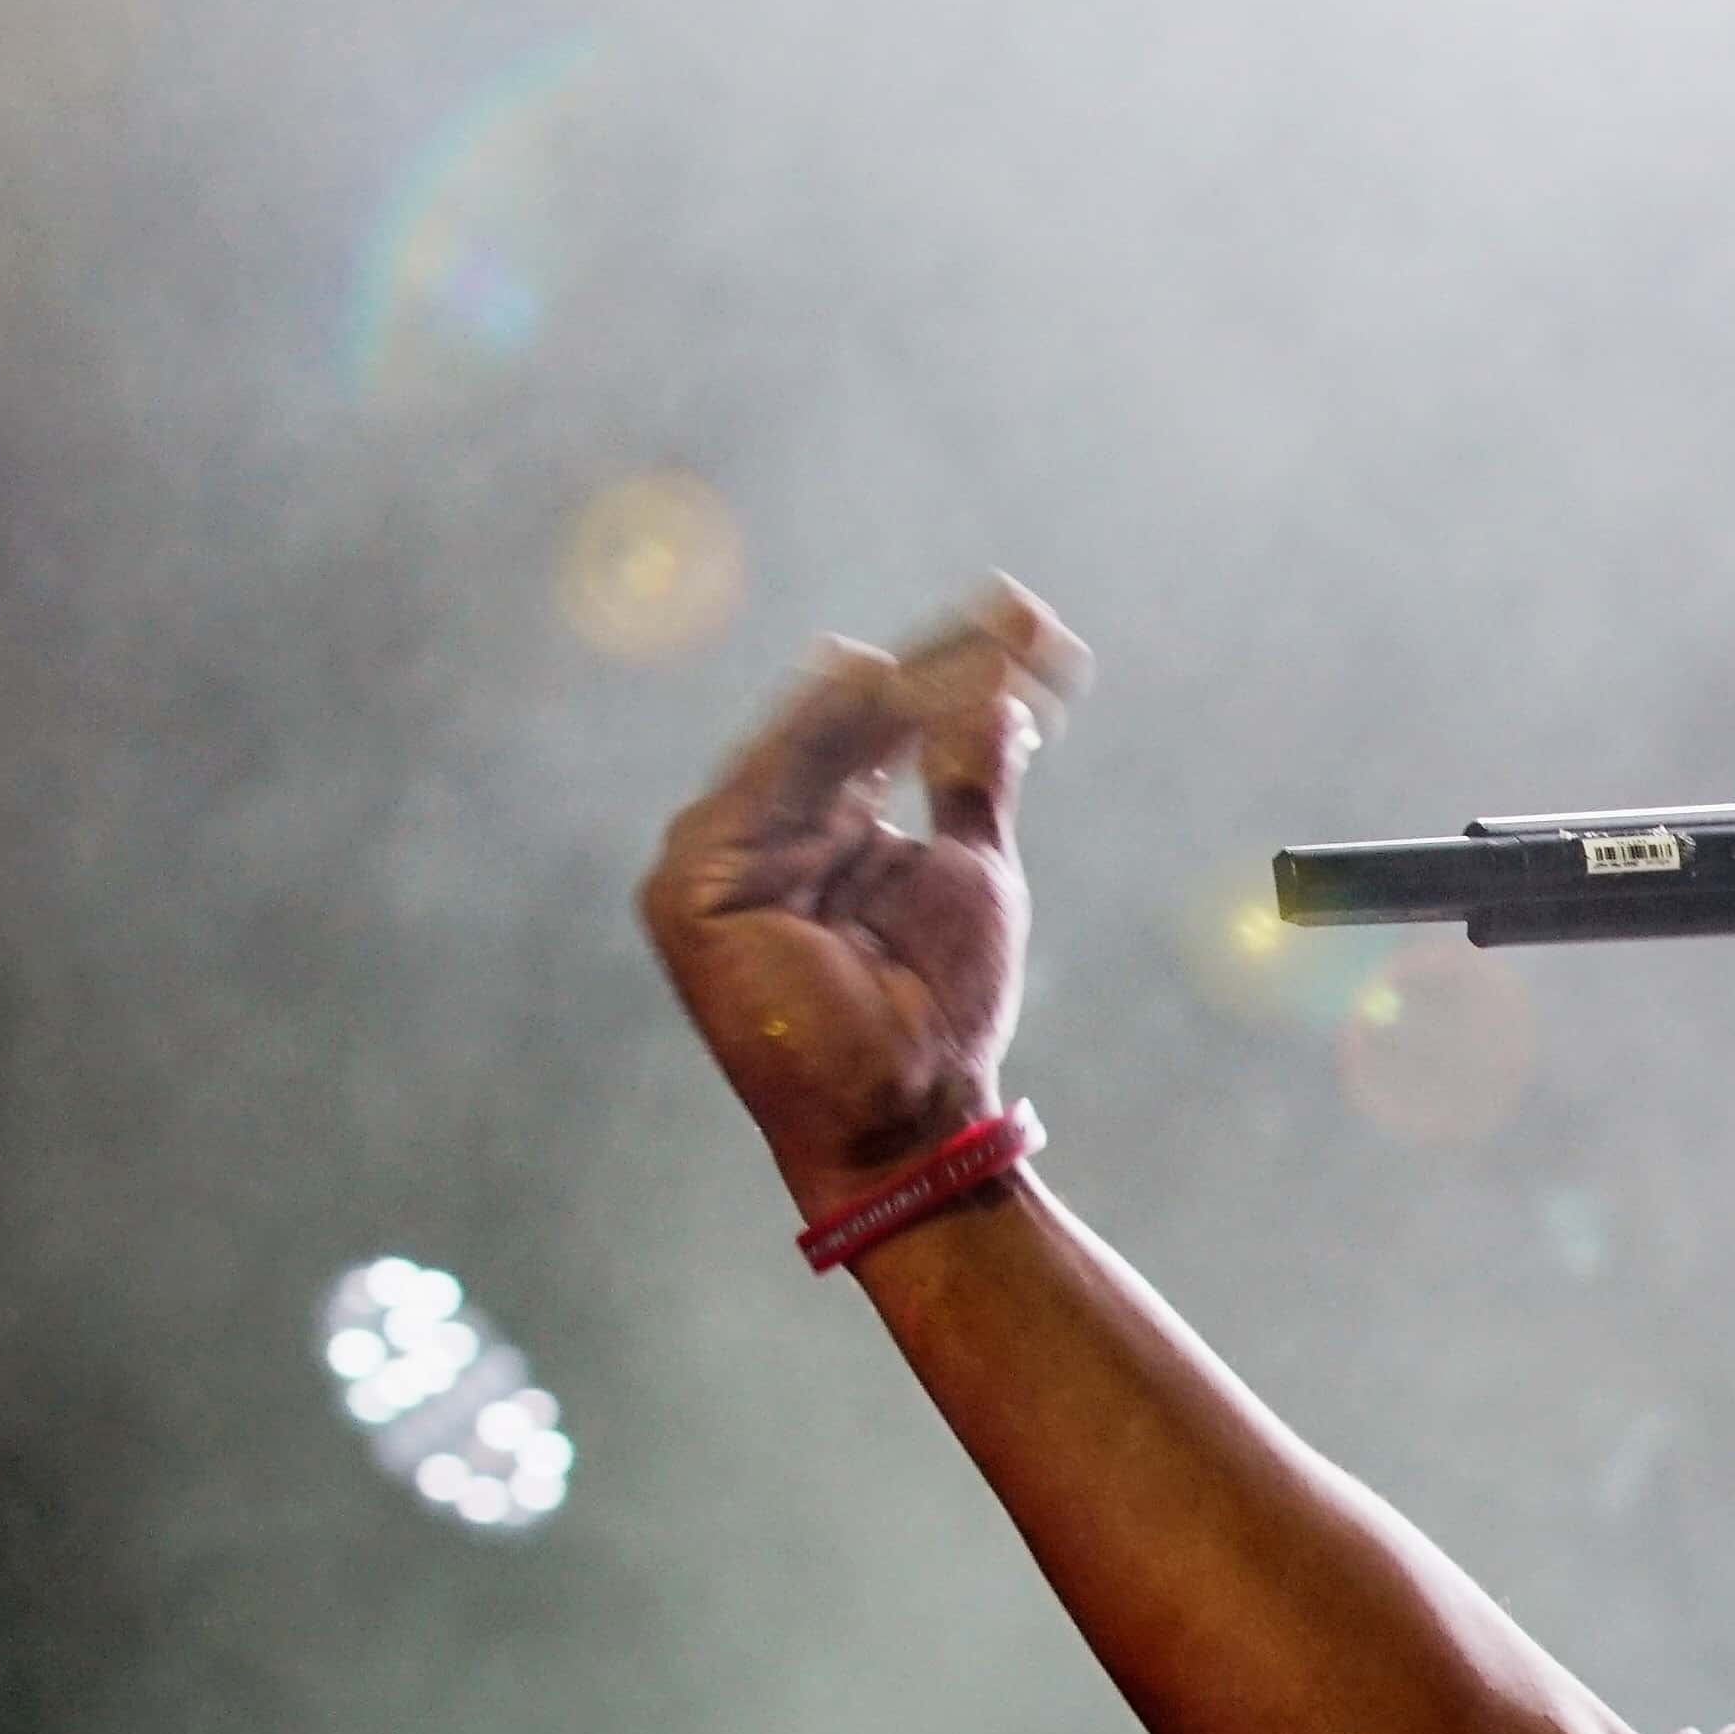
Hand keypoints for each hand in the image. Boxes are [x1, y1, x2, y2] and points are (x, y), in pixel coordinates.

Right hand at [636, 582, 1091, 1215]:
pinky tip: (879, 677)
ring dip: (904, 685)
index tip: (1041, 628)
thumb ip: (970, 779)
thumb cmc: (937, 1014)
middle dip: (946, 664)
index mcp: (824, 825)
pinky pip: (766, 780)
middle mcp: (768, 827)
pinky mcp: (692, 882)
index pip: (885, 724)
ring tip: (986, 645)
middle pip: (856, 716)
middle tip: (1029, 620)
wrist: (906, 1113)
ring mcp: (721, 852)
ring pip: (818, 735)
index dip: (957, 671)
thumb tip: (1003, 695)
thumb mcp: (968, 871)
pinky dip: (825, 726)